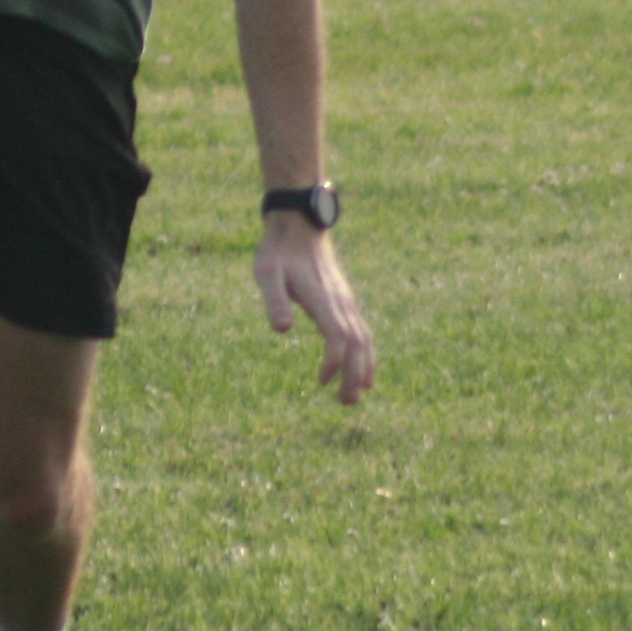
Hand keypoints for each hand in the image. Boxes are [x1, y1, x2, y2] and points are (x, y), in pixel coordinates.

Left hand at [254, 212, 374, 405]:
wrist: (298, 226)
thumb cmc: (278, 252)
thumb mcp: (266, 273)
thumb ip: (274, 300)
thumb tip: (282, 330)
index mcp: (322, 298)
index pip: (338, 337)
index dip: (334, 362)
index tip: (321, 382)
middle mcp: (341, 302)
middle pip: (357, 344)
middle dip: (354, 375)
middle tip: (346, 404)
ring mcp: (346, 302)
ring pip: (364, 339)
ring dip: (362, 369)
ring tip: (354, 396)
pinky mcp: (345, 302)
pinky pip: (362, 332)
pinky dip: (365, 355)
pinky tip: (361, 372)